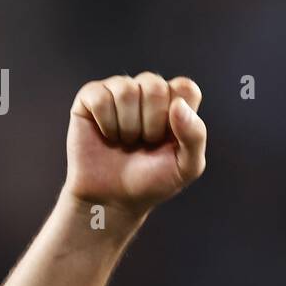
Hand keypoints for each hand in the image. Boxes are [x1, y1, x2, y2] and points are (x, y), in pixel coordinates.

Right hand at [64, 72, 205, 215]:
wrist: (113, 199)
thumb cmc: (151, 181)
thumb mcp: (186, 167)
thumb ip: (195, 136)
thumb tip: (179, 105)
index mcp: (175, 103)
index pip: (185, 87)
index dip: (178, 115)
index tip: (169, 138)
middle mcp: (147, 91)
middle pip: (155, 86)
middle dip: (151, 124)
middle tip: (145, 142)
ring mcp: (119, 91)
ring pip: (126, 90)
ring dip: (127, 126)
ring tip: (126, 141)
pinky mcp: (91, 96)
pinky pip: (100, 97)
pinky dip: (106, 123)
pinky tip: (107, 135)